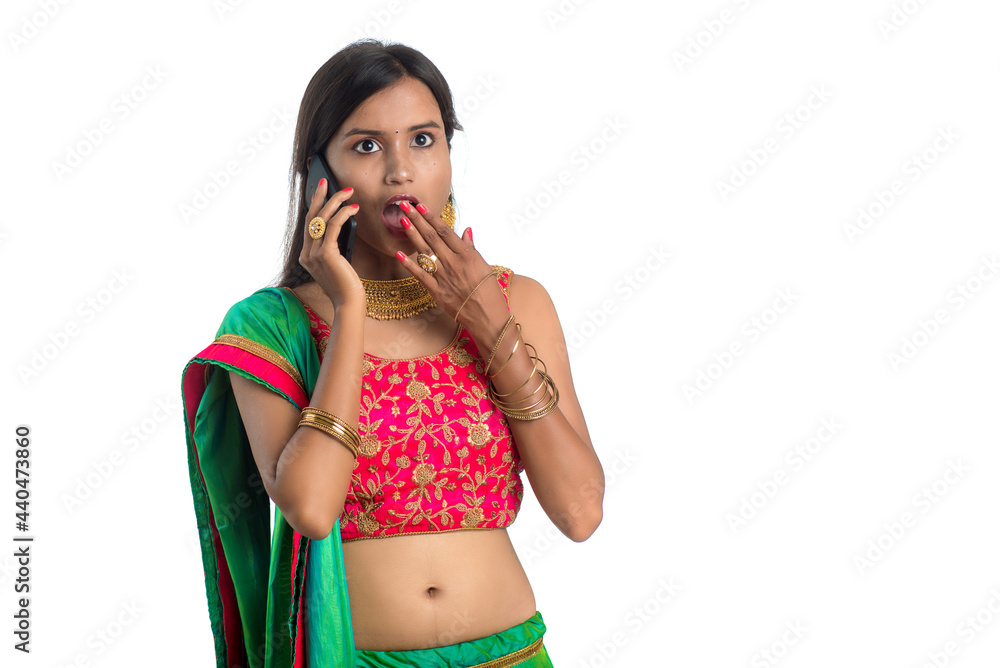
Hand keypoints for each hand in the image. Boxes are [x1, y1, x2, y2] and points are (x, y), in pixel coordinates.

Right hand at [299, 179, 364, 308]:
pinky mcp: (326, 254)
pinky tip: (353, 208)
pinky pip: (334, 227)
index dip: (314, 207)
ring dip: (335, 202)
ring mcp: (313, 254)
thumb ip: (332, 247)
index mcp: (306, 256)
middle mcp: (306, 254)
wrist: (348, 303)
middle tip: (326, 182)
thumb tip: (340, 225)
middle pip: (312, 218)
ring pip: (322, 219)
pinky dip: (343, 214)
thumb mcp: (336, 263)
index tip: (320, 192)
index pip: (309, 225)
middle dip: (319, 197)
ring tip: (348, 192)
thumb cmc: (347, 285)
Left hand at [393, 201, 497, 323]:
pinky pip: (420, 276)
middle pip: (432, 237)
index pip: (445, 231)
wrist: (488, 318)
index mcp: (467, 255)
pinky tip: (398, 253)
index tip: (421, 205)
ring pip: (424, 252)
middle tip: (405, 205)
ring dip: (412, 235)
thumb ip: (472, 248)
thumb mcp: (484, 266)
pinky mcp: (437, 292)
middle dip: (417, 220)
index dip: (432, 217)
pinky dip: (409, 264)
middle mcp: (454, 264)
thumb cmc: (489, 293)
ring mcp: (444, 278)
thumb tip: (466, 230)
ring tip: (402, 221)